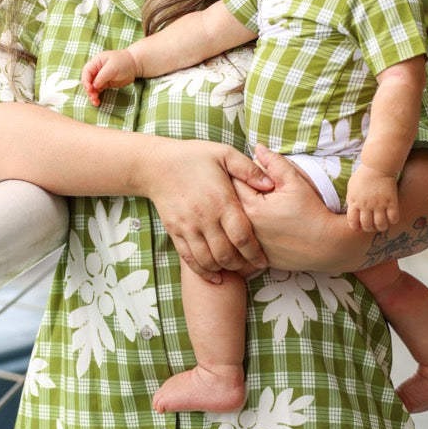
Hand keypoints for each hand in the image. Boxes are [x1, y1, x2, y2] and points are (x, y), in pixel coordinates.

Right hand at [81, 49, 137, 105]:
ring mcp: (100, 78)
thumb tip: (94, 86)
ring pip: (92, 87)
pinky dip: (97, 96)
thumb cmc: (123, 62)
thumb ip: (102, 76)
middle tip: (93, 97)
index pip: (86, 72)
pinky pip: (98, 91)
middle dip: (89, 90)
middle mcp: (96, 70)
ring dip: (92, 95)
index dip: (86, 81)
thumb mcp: (112, 68)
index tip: (89, 89)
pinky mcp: (105, 84)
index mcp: (96, 62)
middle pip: (88, 81)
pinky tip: (97, 102)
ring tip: (95, 102)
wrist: (134, 65)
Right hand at [148, 140, 273, 279]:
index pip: (242, 236)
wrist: (156, 164)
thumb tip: (271, 185)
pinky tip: (215, 275)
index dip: (255, 253)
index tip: (264, 260)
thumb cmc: (194, 157)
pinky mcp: (174, 232)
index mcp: (221, 201)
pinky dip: (203, 271)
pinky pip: (189, 258)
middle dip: (242, 265)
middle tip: (253, 268)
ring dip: (224, 269)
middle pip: (226, 254)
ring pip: (208, 260)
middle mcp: (204, 218)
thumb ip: (249, 170)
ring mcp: (187, 227)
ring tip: (236, 269)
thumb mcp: (225, 154)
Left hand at [232, 145, 367, 273]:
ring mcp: (250, 246)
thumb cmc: (313, 212)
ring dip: (238, 214)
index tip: (245, 173)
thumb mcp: (295, 182)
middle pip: (230, 205)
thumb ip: (274, 162)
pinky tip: (260, 227)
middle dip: (235, 194)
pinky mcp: (255, 258)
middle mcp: (246, 229)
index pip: (232, 182)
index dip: (238, 174)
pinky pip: (244, 241)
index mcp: (251, 207)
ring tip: (252, 208)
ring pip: (235, 224)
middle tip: (246, 187)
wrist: (328, 245)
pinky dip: (247, 233)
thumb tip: (257, 147)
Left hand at [346, 164, 399, 231]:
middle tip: (373, 225)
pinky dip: (393, 220)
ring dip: (382, 227)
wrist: (377, 166)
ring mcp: (379, 204)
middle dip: (369, 228)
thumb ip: (351, 199)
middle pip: (367, 225)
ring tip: (383, 223)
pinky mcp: (391, 201)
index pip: (352, 221)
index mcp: (354, 201)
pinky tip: (392, 217)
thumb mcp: (351, 187)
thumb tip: (351, 209)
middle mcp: (366, 205)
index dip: (356, 227)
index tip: (359, 228)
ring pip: (381, 225)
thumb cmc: (363, 175)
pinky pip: (393, 218)